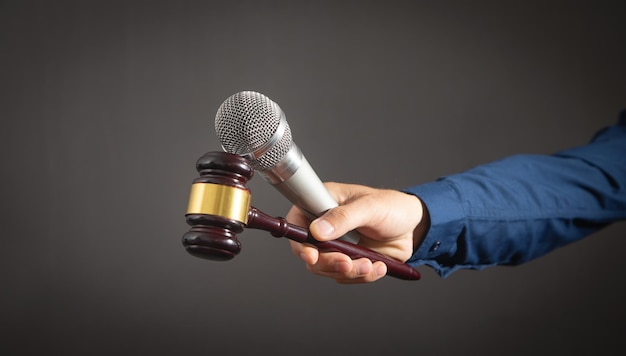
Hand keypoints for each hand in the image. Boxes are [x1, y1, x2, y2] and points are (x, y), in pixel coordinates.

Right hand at [286, 182, 428, 283]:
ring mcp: (336, 246)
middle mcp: (325, 226)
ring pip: (327, 269)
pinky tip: (378, 266)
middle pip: (310, 253)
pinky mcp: (350, 261)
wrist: (415, 226)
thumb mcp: (369, 207)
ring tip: (370, 264)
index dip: (299, 241)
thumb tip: (318, 231)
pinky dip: (362, 276)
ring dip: (348, 272)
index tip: (312, 255)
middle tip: (347, 263)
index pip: (297, 222)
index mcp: (323, 204)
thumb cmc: (392, 207)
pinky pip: (346, 277)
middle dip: (329, 263)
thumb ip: (343, 217)